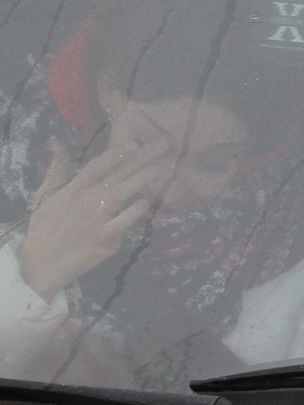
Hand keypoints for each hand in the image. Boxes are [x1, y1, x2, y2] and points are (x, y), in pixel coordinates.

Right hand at [14, 134, 169, 301]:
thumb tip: (57, 140)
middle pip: (117, 175)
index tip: (134, 142)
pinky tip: (145, 203)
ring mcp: (96, 220)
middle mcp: (87, 201)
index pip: (96, 167)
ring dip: (141, 179)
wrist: (40, 264)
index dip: (114, 154)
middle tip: (163, 144)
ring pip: (122, 194)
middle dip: (141, 158)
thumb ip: (58, 168)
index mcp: (73, 189)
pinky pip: (121, 224)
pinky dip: (132, 213)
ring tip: (161, 167)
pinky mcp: (103, 240)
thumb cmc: (45, 226)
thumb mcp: (47, 194)